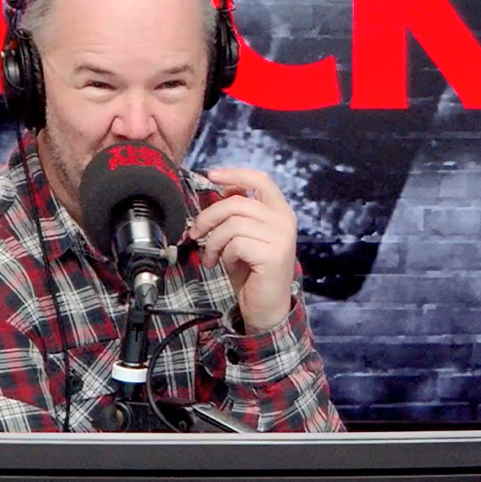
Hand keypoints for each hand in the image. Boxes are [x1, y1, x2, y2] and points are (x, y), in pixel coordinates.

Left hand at [187, 168, 296, 334]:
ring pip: (232, 224)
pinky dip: (223, 254)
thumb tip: (222, 188)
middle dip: (208, 217)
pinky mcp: (273, 255)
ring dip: (213, 241)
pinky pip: (235, 243)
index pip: (260, 180)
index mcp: (280, 212)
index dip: (234, 174)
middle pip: (236, 202)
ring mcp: (281, 238)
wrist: (265, 308)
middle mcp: (284, 221)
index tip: (211, 175)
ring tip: (211, 256)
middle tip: (195, 233)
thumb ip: (239, 212)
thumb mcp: (243, 236)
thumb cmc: (252, 272)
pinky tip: (225, 265)